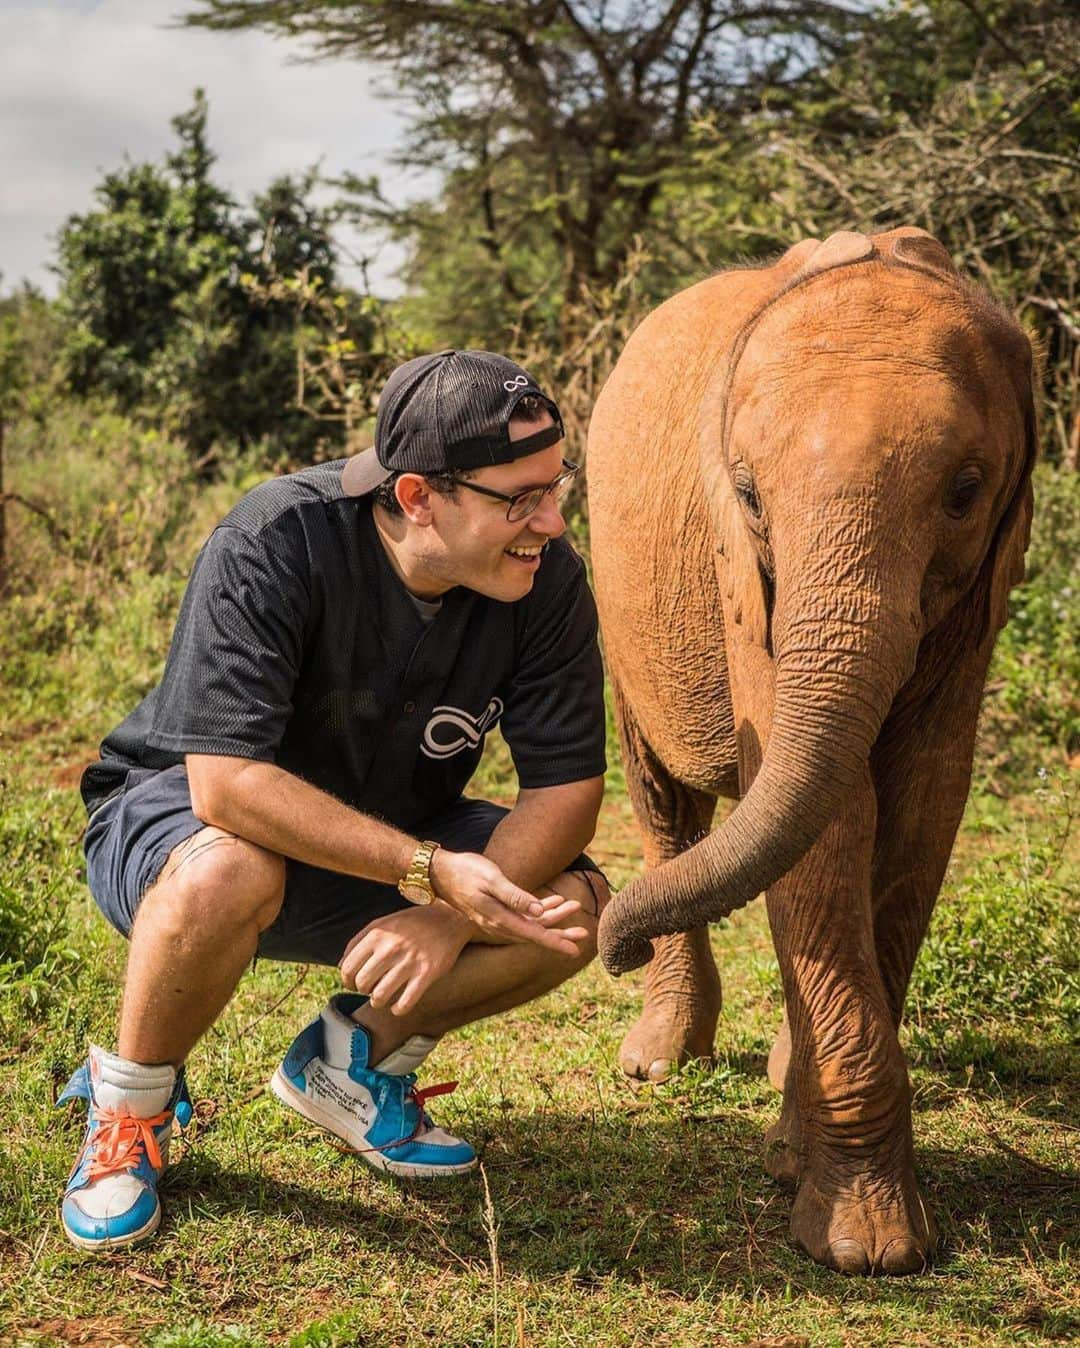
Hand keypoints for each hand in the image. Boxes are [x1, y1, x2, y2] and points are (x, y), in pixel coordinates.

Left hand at [339, 907, 468, 1014]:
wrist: (449, 917)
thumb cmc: (412, 922)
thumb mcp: (382, 923)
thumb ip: (359, 941)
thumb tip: (340, 966)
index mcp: (376, 935)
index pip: (347, 969)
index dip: (347, 981)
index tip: (354, 984)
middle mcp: (390, 948)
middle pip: (362, 984)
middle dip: (364, 991)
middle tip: (371, 989)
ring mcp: (409, 961)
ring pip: (380, 997)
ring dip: (378, 1002)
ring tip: (383, 998)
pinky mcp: (427, 973)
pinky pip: (405, 1002)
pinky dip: (398, 1009)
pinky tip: (399, 1006)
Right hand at [429, 849, 589, 955]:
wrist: (439, 873)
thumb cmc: (465, 872)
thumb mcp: (491, 880)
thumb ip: (514, 896)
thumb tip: (537, 910)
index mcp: (499, 919)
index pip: (533, 934)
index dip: (555, 941)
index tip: (575, 950)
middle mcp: (499, 924)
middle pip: (535, 933)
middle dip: (560, 934)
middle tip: (584, 935)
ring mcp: (496, 919)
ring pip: (531, 925)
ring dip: (553, 920)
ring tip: (575, 910)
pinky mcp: (495, 911)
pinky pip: (522, 916)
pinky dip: (539, 910)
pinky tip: (554, 903)